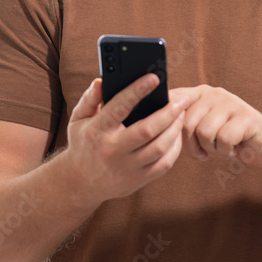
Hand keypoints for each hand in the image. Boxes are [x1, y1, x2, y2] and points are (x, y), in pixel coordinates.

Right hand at [65, 75, 187, 202]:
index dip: (138, 91)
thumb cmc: (83, 144)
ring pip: (160, 147)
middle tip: (183, 99)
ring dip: (176, 128)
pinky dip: (175, 147)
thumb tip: (102, 81)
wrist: (80, 183)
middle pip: (148, 130)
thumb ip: (90, 98)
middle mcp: (113, 150)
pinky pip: (164, 164)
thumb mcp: (78, 119)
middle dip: (169, 112)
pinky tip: (177, 134)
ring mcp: (126, 167)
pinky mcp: (138, 180)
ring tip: (181, 114)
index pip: (119, 107)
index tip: (154, 78)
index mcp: (97, 130)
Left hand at [171, 85, 261, 168]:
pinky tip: (233, 150)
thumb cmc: (229, 139)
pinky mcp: (247, 118)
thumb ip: (184, 123)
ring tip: (220, 149)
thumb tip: (156, 126)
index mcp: (200, 93)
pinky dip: (225, 151)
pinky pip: (223, 139)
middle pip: (186, 122)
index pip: (174, 99)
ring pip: (204, 132)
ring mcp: (232, 103)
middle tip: (203, 153)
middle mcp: (215, 93)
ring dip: (210, 150)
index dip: (166, 119)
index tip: (165, 135)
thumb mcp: (203, 128)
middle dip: (191, 146)